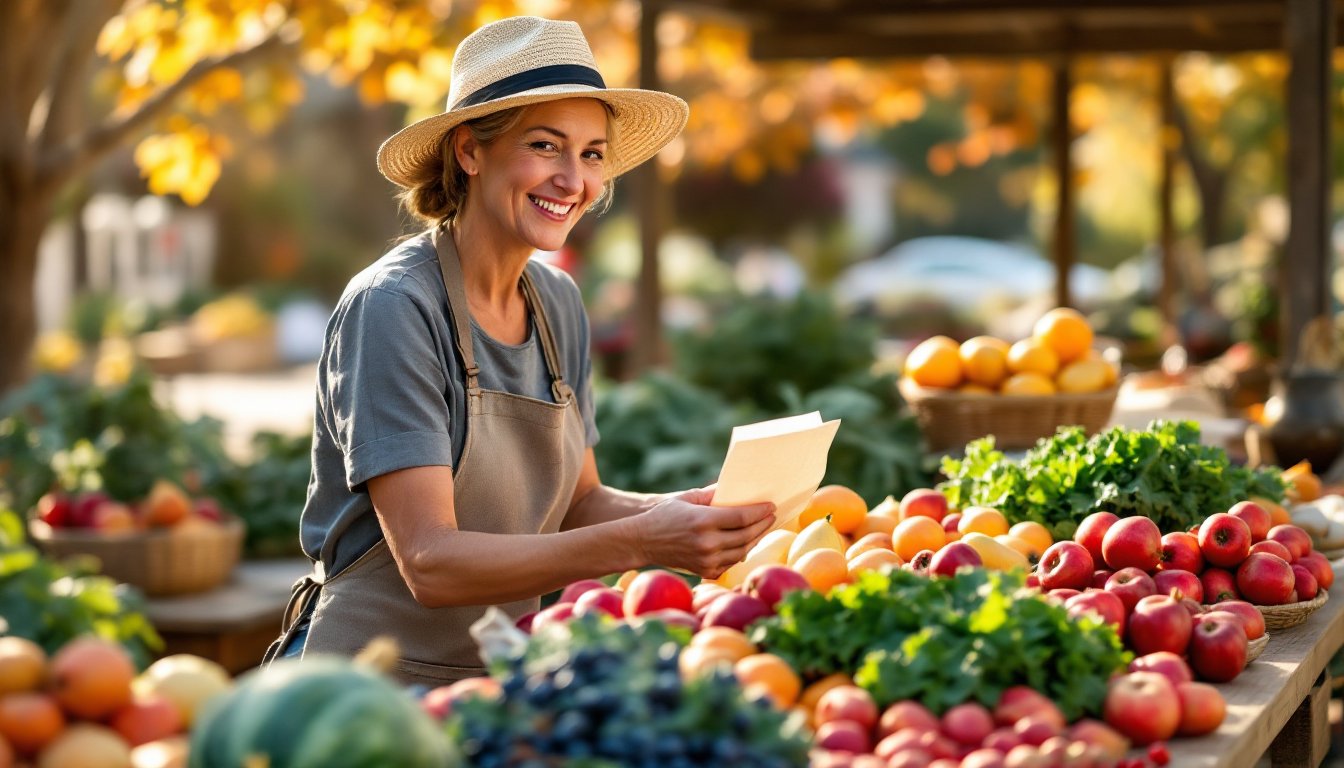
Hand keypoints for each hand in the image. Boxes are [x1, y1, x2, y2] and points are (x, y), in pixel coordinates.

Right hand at [626, 487, 774, 578]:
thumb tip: (736, 488)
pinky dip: (739, 553)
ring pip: (742, 551)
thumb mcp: (687, 498)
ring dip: (755, 539)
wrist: (643, 541)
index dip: (760, 512)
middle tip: (771, 516)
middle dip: (763, 525)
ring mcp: (706, 560)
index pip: (742, 518)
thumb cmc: (665, 515)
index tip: (770, 506)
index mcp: (703, 521)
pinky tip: (744, 542)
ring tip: (761, 528)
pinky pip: (730, 563)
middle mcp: (707, 543)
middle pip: (746, 535)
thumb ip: (713, 493)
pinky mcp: (704, 571)